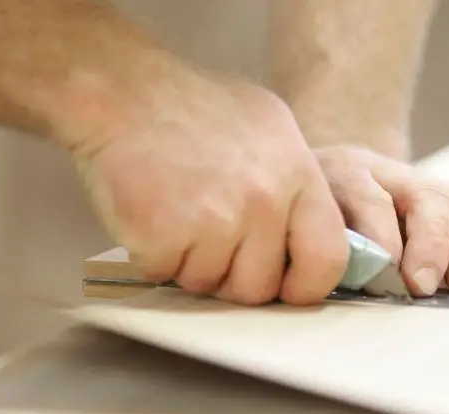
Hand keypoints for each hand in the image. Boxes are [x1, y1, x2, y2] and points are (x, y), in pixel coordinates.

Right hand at [73, 66, 349, 305]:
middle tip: (210, 241)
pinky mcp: (163, 237)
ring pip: (207, 284)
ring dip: (189, 262)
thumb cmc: (192, 105)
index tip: (286, 287)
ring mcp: (213, 222)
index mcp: (296, 174)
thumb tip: (304, 237)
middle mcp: (262, 202)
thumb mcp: (269, 126)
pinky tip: (150, 213)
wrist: (122, 91)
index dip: (305, 284)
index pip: (327, 258)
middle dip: (233, 277)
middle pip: (258, 287)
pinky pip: (164, 275)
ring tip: (177, 213)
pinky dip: (153, 255)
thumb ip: (294, 183)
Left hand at [314, 146, 448, 296]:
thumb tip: (353, 281)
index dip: (381, 237)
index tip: (385, 275)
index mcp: (344, 173)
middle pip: (427, 196)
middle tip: (423, 286)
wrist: (327, 187)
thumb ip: (324, 247)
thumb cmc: (312, 222)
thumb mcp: (302, 225)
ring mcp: (431, 184)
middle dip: (430, 244)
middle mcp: (392, 173)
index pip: (369, 197)